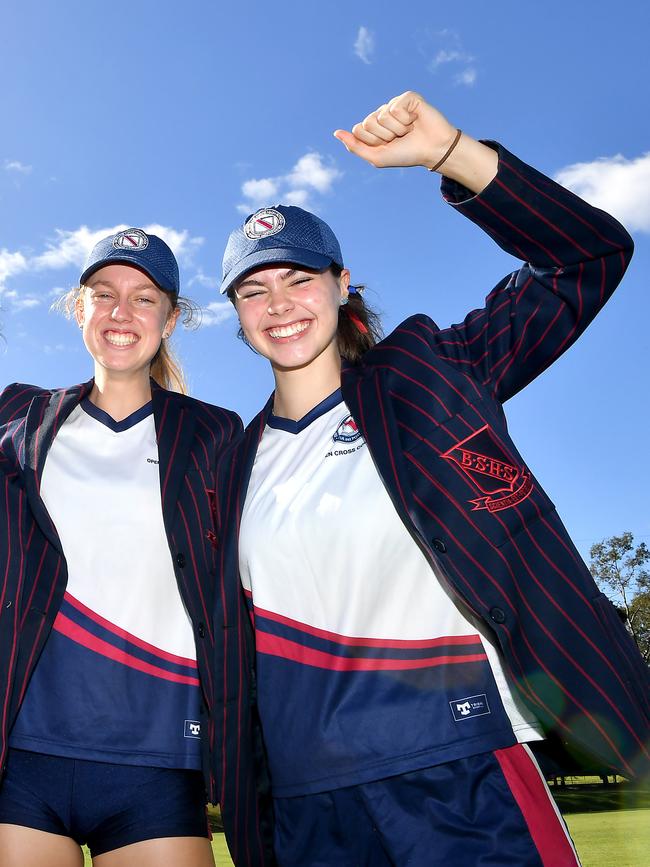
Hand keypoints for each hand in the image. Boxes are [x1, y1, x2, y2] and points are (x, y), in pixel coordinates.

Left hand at [333, 91, 457, 170]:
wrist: (433, 150)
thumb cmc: (406, 154)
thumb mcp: (377, 157)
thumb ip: (355, 147)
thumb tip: (336, 133)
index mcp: (373, 127)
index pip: (358, 130)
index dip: (373, 142)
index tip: (388, 145)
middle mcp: (382, 113)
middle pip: (368, 123)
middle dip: (384, 136)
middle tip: (399, 138)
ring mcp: (394, 104)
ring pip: (382, 116)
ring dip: (397, 130)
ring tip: (408, 131)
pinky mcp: (407, 97)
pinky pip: (395, 108)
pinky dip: (405, 120)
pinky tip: (415, 120)